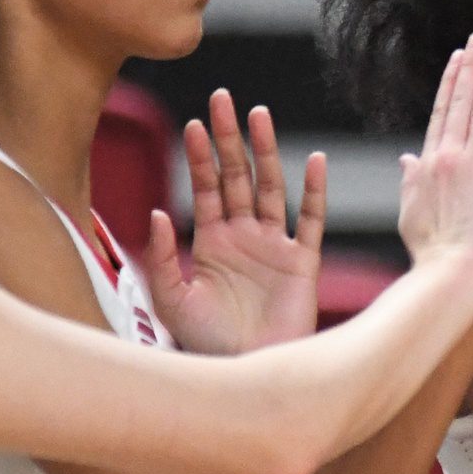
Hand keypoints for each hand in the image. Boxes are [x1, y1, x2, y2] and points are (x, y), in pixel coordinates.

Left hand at [146, 91, 329, 353]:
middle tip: (222, 99)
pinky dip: (315, 191)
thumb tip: (157, 212)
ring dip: (265, 151)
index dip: (199, 156)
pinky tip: (315, 160)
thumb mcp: (171, 300)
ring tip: (259, 114)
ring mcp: (274, 246)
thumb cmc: (205, 344)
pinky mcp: (302, 263)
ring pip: (271, 187)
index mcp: (211, 241)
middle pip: (237, 175)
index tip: (193, 123)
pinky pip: (311, 220)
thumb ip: (163, 257)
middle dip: (229, 138)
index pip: (205, 186)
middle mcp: (243, 236)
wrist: (245, 374)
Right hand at [398, 36, 472, 273]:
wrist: (453, 271)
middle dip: (470, 66)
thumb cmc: (432, 251)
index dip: (450, 82)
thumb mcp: (411, 213)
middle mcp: (452, 155)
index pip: (441, 112)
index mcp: (430, 162)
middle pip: (461, 101)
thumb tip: (406, 159)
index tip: (457, 60)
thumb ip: (410, 181)